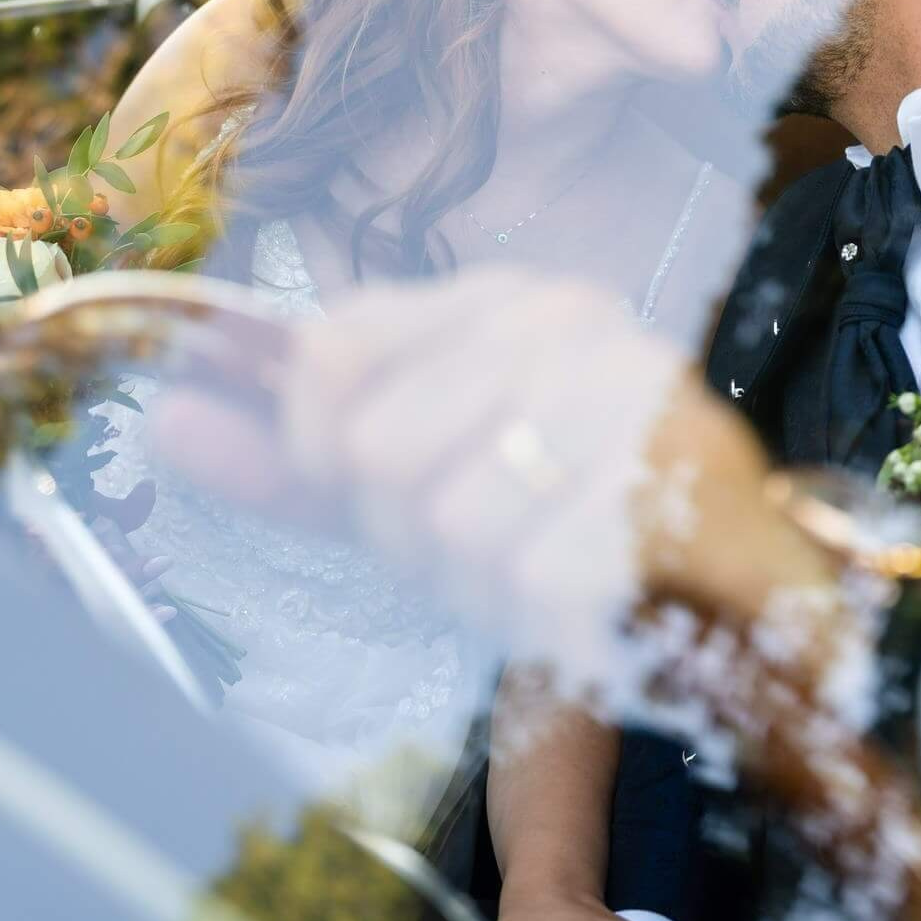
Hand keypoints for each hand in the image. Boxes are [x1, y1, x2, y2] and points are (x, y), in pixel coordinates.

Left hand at [149, 269, 835, 663]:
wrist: (758, 593)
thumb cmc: (575, 522)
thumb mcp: (434, 475)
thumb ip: (300, 455)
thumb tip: (163, 421)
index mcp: (510, 300)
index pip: (328, 355)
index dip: (319, 449)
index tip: (371, 483)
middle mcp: (566, 326)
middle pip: (368, 449)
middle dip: (404, 531)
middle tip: (489, 539)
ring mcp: (617, 404)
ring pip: (437, 524)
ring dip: (473, 584)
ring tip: (544, 565)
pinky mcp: (651, 498)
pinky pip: (516, 587)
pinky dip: (537, 621)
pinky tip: (585, 598)